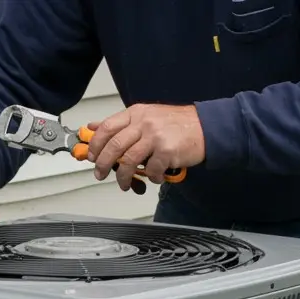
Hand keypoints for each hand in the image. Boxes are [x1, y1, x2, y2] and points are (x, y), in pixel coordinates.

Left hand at [86, 104, 205, 191]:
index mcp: (136, 113)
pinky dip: (150, 177)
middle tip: (99, 174)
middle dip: (102, 164)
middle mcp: (144, 122)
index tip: (91, 157)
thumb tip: (93, 127)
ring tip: (124, 184)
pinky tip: (154, 177)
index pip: (107, 127)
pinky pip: (151, 170)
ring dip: (123, 177)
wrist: (208, 126)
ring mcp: (156, 136)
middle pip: (114, 145)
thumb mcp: (147, 116)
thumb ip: (121, 124)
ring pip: (129, 161)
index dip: (95, 145)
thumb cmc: (177, 125)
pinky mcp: (167, 150)